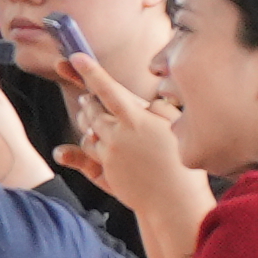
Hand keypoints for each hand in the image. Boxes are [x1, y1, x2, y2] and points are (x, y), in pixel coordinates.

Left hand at [56, 63, 200, 225]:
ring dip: (88, 118)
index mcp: (138, 119)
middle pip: (92, 107)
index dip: (90, 72)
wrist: (175, 200)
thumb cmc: (182, 160)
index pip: (109, 90)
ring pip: (88, 127)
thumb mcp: (175, 127)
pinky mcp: (104, 167)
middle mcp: (120, 134)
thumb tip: (140, 101)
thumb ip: (156, 109)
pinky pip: (89, 147)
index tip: (74, 56)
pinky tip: (98, 138)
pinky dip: (91, 139)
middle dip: (90, 99)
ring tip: (92, 112)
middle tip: (88, 96)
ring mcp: (110, 151)